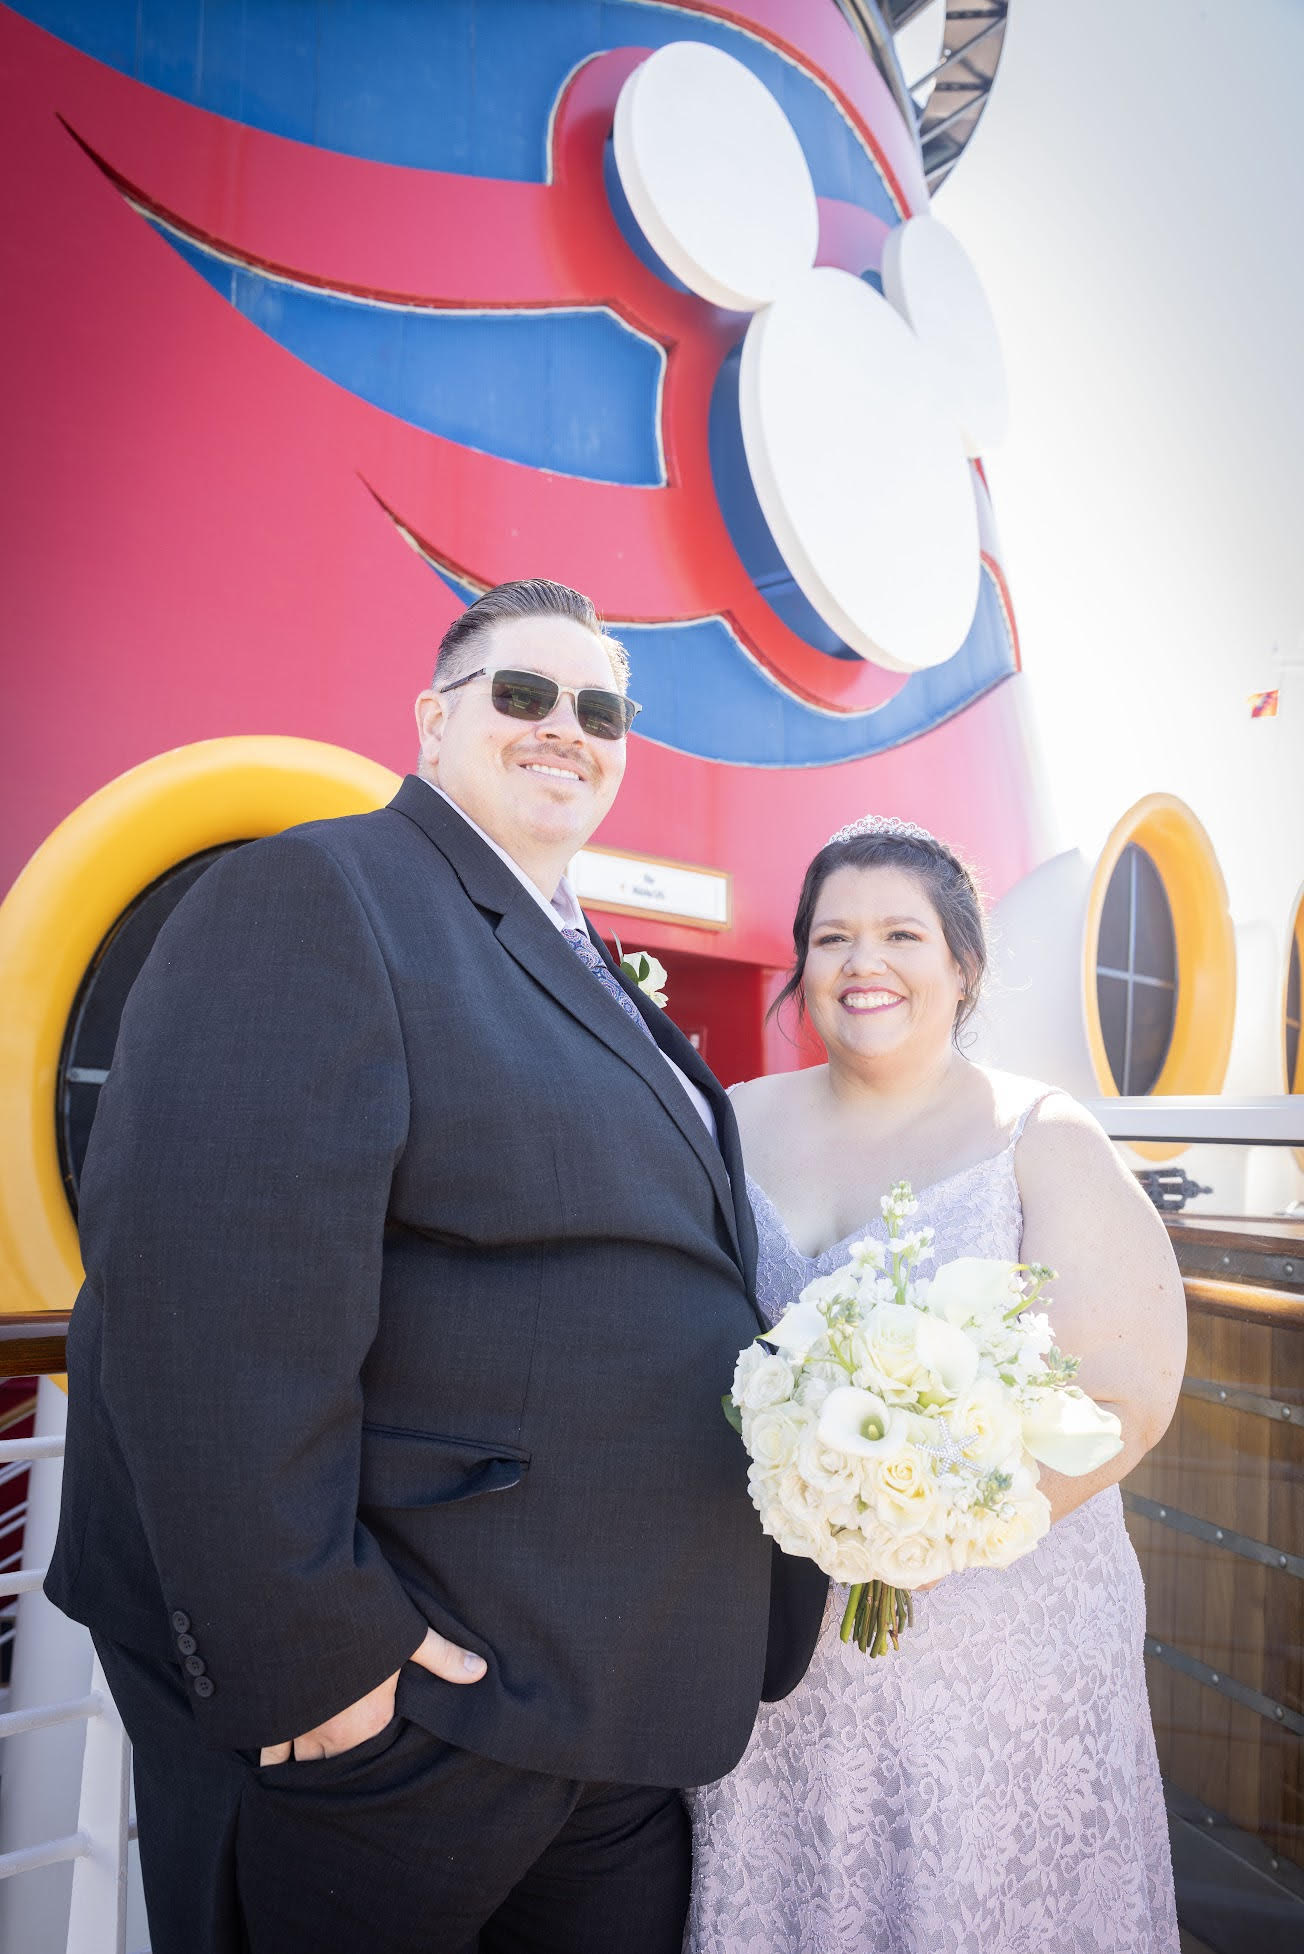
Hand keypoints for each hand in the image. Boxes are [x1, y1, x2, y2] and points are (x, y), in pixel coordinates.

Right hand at [258, 1626, 485, 1764]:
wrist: (303, 1606)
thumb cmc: (360, 1622)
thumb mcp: (408, 1635)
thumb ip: (443, 1657)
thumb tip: (480, 1671)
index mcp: (370, 1721)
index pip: (377, 1750)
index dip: (377, 1746)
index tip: (377, 1741)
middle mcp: (335, 1736)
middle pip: (340, 1763)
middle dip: (344, 1760)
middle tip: (347, 1751)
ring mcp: (301, 1729)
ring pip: (306, 1762)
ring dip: (312, 1761)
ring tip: (317, 1759)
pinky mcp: (275, 1719)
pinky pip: (271, 1756)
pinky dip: (274, 1763)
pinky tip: (277, 1770)